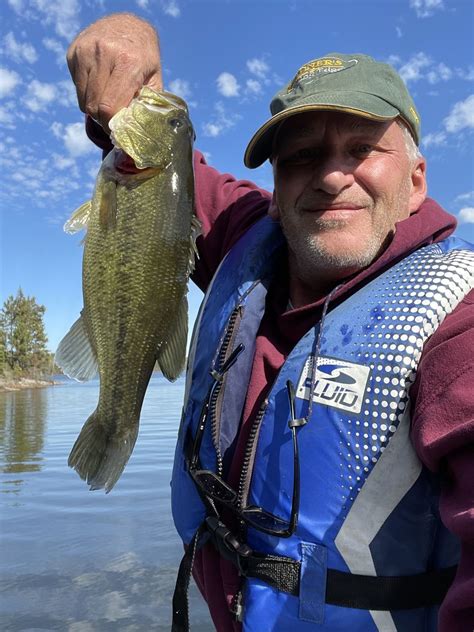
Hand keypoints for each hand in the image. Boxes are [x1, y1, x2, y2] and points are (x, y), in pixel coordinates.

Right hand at [67, 13, 162, 131]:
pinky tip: (99, 85)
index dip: (111, 125)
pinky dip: (86, 94)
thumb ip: (146, 104)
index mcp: (128, 63)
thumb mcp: (154, 79)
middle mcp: (105, 54)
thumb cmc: (145, 57)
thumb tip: (134, 130)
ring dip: (93, 108)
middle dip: (103, 119)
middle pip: (94, 105)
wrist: (128, 24)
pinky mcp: (74, 52)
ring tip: (107, 103)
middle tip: (112, 120)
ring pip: (83, 99)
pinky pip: (76, 87)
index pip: (109, 107)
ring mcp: (86, 50)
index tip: (116, 131)